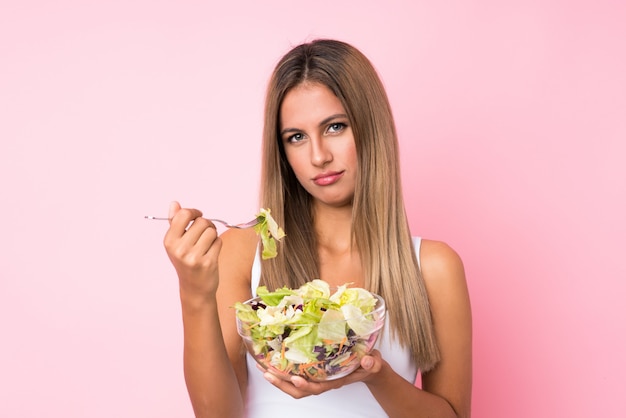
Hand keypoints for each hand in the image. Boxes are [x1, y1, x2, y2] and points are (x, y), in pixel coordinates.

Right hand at [163, 201, 222, 302]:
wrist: (194, 288)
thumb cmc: (186, 262)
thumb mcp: (176, 243)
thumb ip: (175, 222)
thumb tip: (174, 203)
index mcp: (169, 241)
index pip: (183, 215)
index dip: (194, 212)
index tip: (198, 215)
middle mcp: (179, 249)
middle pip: (201, 221)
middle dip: (206, 225)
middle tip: (204, 234)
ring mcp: (194, 257)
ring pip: (212, 231)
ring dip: (213, 235)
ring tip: (207, 244)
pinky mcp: (208, 263)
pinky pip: (218, 241)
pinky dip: (217, 244)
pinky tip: (211, 252)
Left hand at [259, 350, 384, 398]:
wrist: (369, 365)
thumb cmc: (369, 364)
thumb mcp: (374, 362)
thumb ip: (372, 363)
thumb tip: (367, 360)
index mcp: (335, 381)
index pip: (318, 387)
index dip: (305, 385)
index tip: (295, 378)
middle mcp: (324, 381)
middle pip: (300, 390)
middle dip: (283, 385)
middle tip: (268, 374)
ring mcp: (318, 377)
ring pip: (295, 385)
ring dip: (280, 380)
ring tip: (265, 370)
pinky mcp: (315, 370)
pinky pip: (297, 374)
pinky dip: (284, 371)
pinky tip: (274, 363)